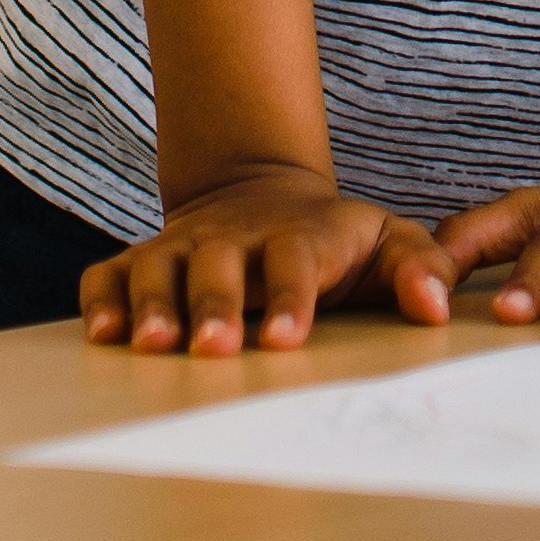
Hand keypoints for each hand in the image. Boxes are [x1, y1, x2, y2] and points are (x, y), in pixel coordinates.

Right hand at [83, 165, 446, 355]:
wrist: (262, 191)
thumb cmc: (334, 239)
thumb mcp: (387, 241)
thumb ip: (419, 268)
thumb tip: (437, 308)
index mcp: (299, 236)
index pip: (295, 260)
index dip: (290, 297)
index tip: (287, 339)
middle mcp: (234, 239)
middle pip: (219, 265)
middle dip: (215, 307)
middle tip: (214, 349)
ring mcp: (185, 246)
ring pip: (161, 268)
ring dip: (155, 305)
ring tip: (153, 346)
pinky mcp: (145, 259)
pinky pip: (111, 274)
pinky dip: (102, 300)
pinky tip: (103, 336)